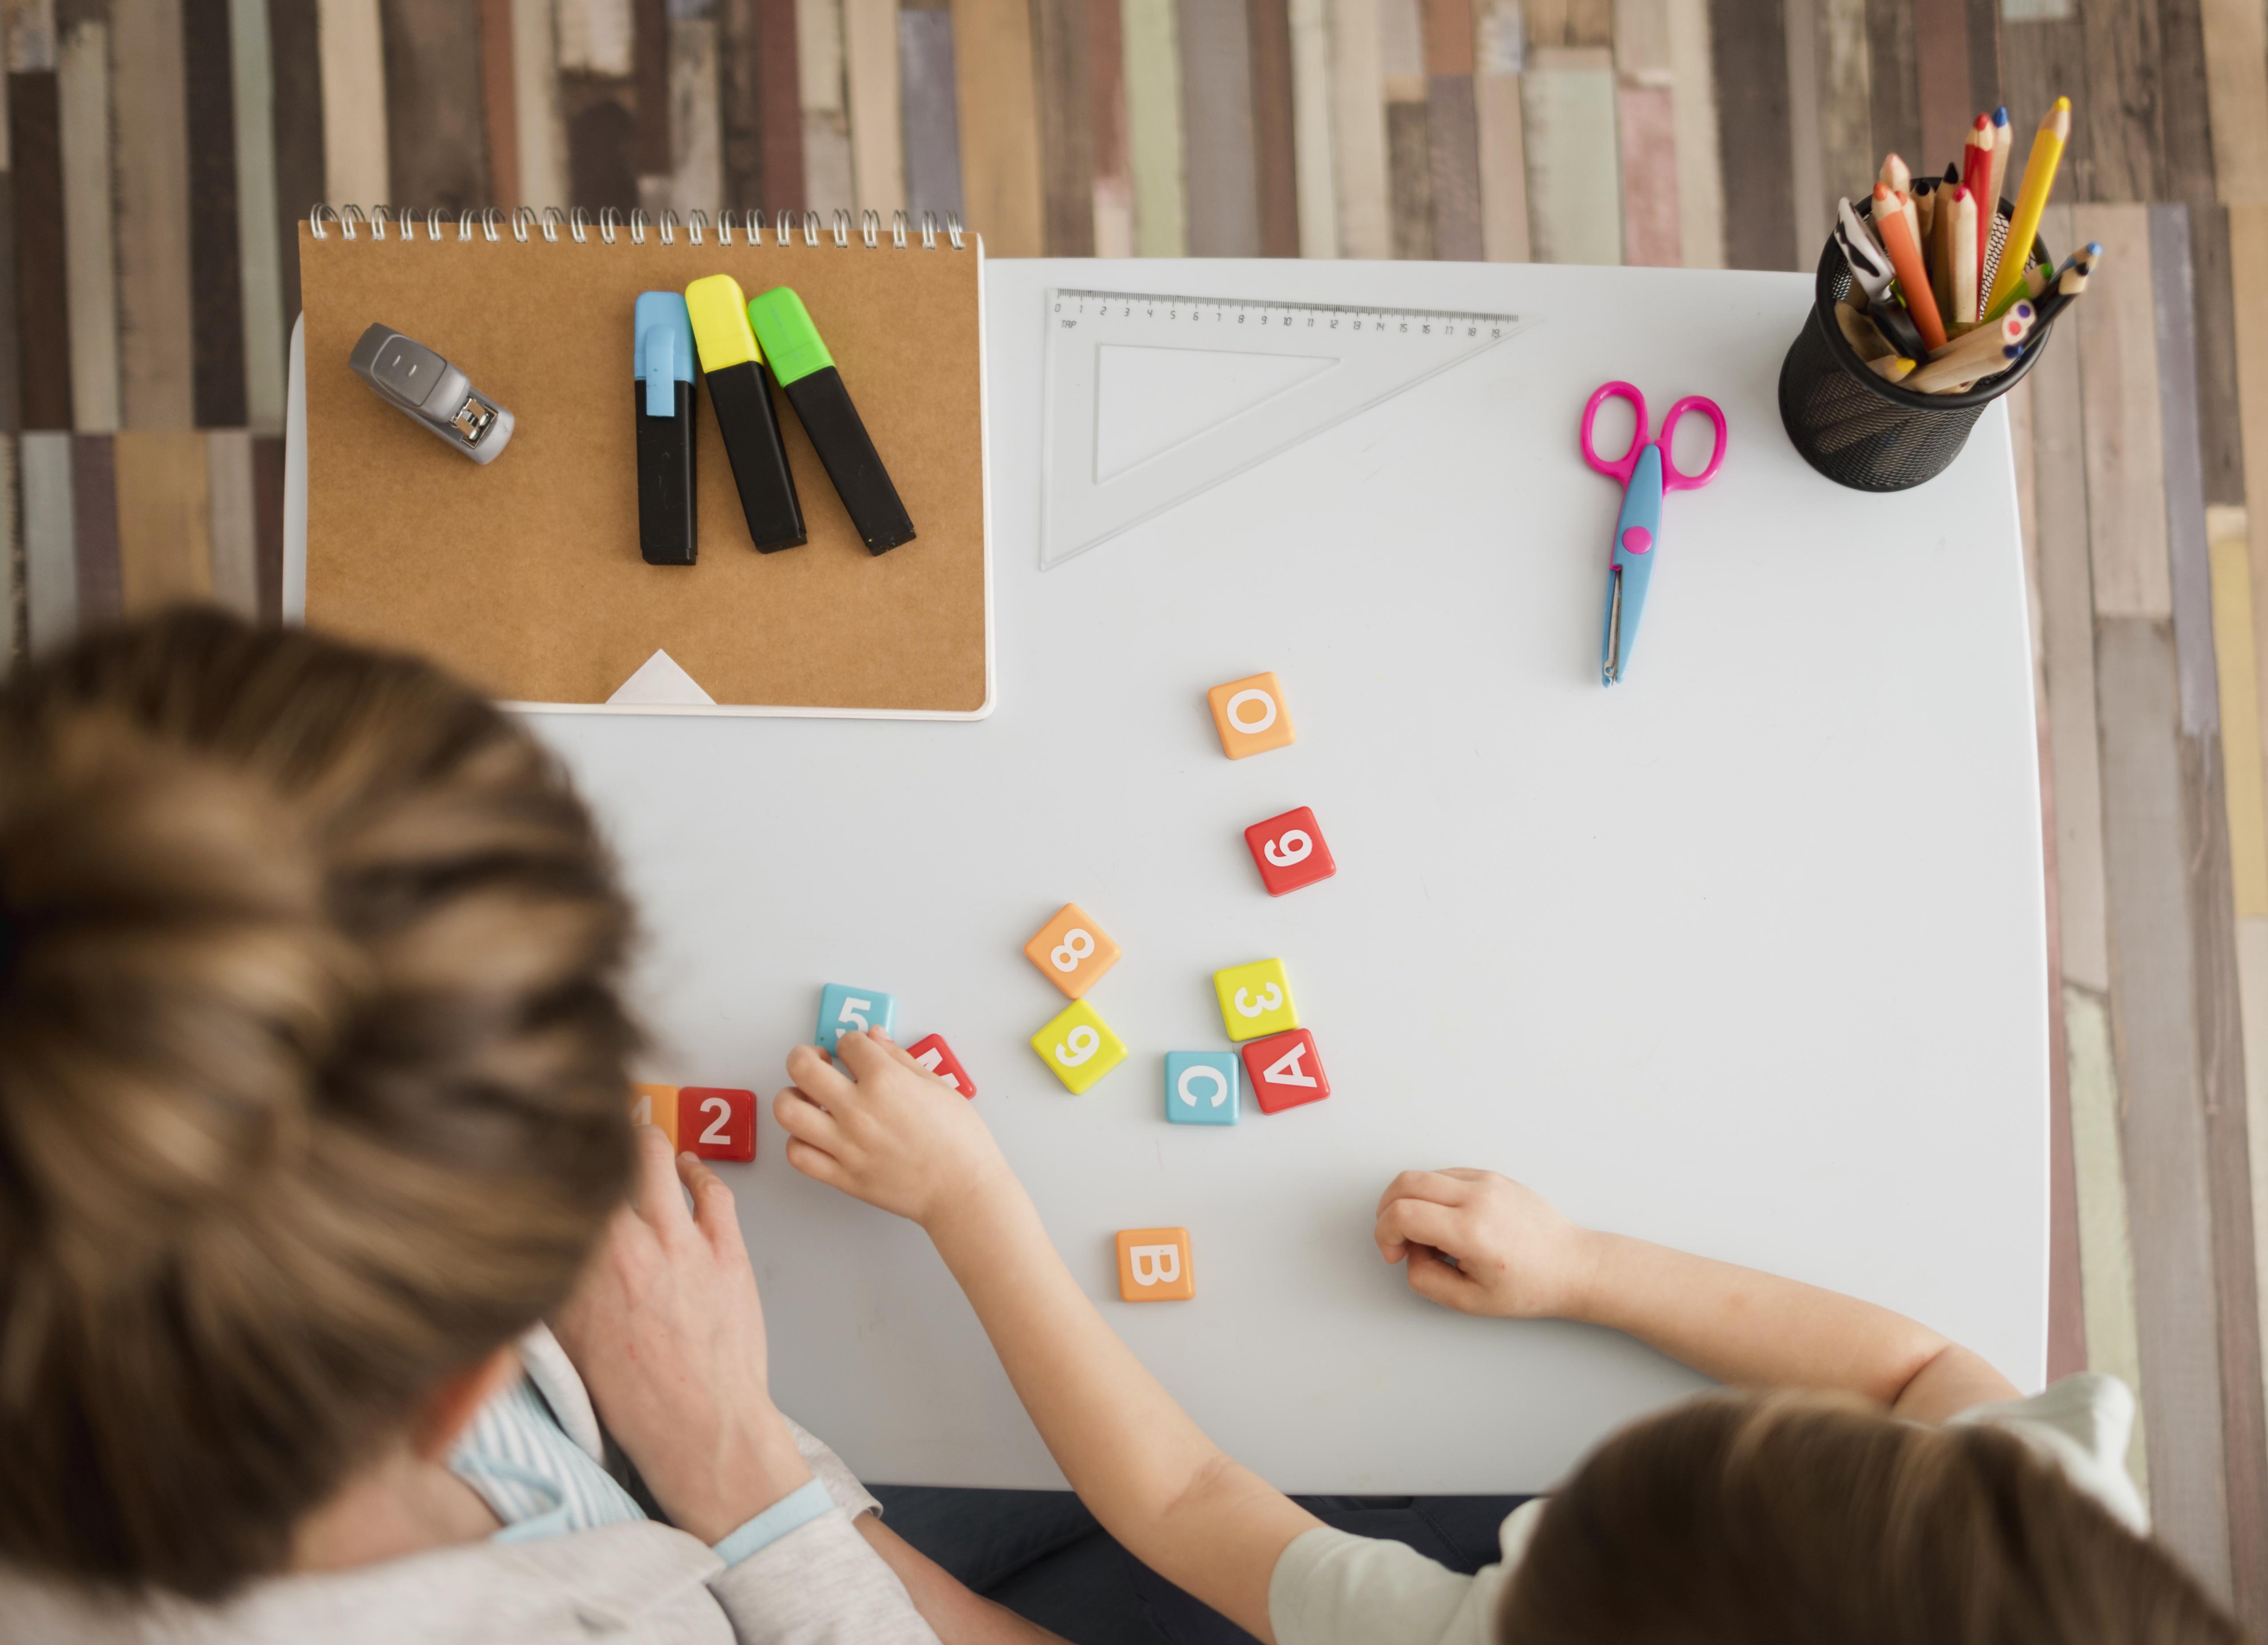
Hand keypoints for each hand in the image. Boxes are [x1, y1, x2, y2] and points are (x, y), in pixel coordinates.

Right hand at [551, 1126, 812, 1542]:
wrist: (700, 1427)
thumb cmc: (636, 1401)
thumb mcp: (568, 1347)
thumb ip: (554, 1291)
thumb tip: (538, 1256)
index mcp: (579, 1273)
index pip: (556, 1194)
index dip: (547, 1165)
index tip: (542, 1150)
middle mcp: (626, 1249)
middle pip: (602, 1159)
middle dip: (595, 1133)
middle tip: (591, 1120)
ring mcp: (680, 1245)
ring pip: (655, 1160)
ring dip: (645, 1139)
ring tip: (637, 1127)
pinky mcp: (726, 1251)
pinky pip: (712, 1191)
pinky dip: (699, 1171)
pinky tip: (690, 1165)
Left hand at [774, 1030, 1016, 1229]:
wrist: (963, 1191)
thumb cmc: (960, 1141)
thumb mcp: (937, 1086)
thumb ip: (900, 1058)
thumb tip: (875, 1036)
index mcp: (886, 1081)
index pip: (848, 1042)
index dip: (852, 1042)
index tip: (857, 1051)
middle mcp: (859, 1109)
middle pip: (802, 1066)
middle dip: (805, 1055)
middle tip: (817, 1062)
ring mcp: (846, 1144)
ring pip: (788, 1110)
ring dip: (792, 1097)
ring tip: (807, 1098)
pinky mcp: (842, 1176)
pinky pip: (798, 1154)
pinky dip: (799, 1141)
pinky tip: (814, 1135)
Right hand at [1373, 1168, 1600, 1319]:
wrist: (1574, 1266)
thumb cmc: (1530, 1287)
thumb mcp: (1469, 1301)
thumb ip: (1425, 1279)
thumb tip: (1410, 1253)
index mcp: (1471, 1231)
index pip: (1402, 1213)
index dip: (1384, 1234)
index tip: (1394, 1254)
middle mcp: (1477, 1197)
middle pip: (1405, 1183)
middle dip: (1387, 1211)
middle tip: (1398, 1240)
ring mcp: (1486, 1181)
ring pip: (1423, 1175)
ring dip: (1410, 1202)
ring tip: (1429, 1236)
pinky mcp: (1493, 1176)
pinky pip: (1446, 1175)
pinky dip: (1432, 1195)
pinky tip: (1447, 1222)